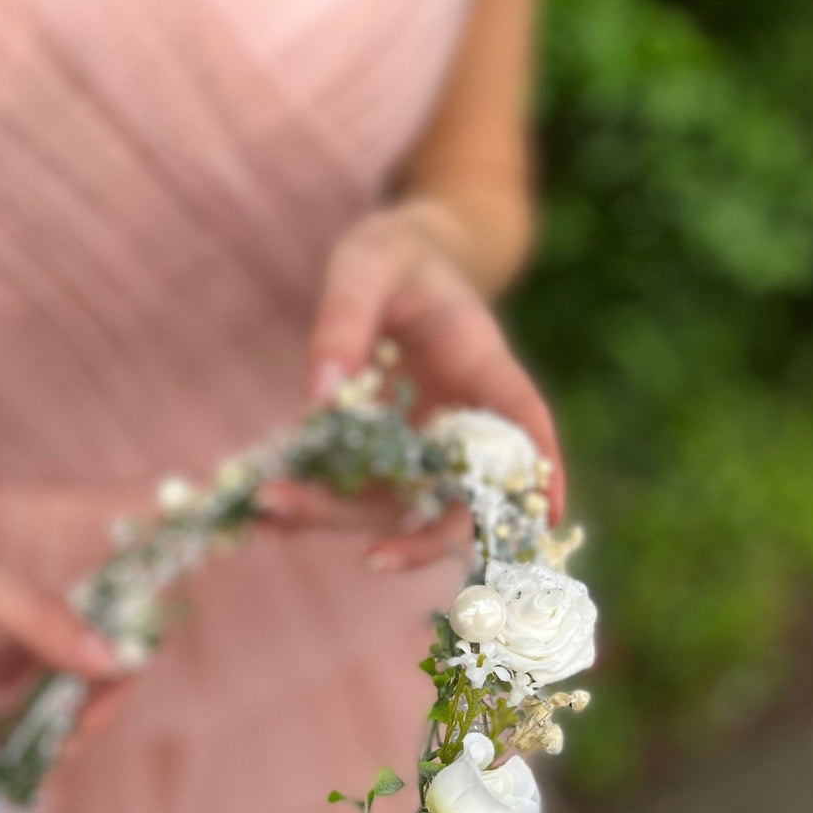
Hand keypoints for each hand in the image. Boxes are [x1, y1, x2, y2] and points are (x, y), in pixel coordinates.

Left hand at [259, 198, 561, 565]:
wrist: (393, 263)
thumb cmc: (394, 253)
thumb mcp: (367, 264)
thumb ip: (344, 319)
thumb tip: (321, 396)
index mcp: (481, 366)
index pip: (523, 423)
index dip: (541, 473)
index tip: (547, 518)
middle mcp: (459, 420)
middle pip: (456, 495)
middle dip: (418, 536)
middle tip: (368, 558)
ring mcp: (422, 445)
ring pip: (394, 505)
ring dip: (337, 519)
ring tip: (267, 510)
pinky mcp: (380, 455)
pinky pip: (350, 491)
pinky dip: (310, 507)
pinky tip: (265, 519)